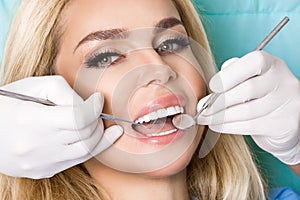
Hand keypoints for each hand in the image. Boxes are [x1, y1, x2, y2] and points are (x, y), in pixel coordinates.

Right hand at [0, 76, 122, 178]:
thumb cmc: (9, 103)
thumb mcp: (34, 86)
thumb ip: (65, 91)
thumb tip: (90, 104)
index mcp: (32, 121)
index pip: (78, 118)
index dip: (94, 107)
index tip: (98, 99)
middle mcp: (37, 146)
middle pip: (84, 134)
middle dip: (97, 119)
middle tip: (95, 109)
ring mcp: (41, 162)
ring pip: (86, 151)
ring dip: (99, 135)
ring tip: (101, 123)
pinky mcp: (45, 170)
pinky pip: (77, 161)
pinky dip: (91, 148)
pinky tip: (99, 138)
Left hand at [197, 51, 299, 164]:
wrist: (283, 120)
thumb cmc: (259, 95)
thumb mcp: (248, 78)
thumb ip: (232, 74)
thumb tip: (212, 87)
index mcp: (272, 64)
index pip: (253, 62)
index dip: (229, 75)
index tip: (212, 86)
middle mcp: (282, 81)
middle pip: (248, 89)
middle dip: (220, 101)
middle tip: (202, 108)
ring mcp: (286, 103)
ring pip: (247, 111)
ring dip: (220, 116)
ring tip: (205, 118)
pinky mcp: (284, 124)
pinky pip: (250, 126)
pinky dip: (228, 126)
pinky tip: (216, 125)